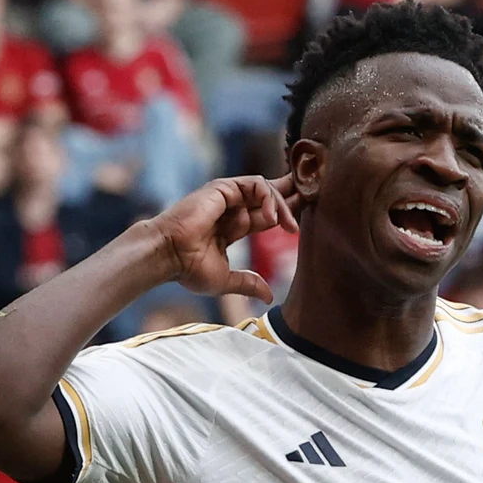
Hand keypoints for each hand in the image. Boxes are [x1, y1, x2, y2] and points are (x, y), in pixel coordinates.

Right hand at [146, 174, 298, 301]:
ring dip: (283, 205)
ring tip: (290, 227)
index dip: (287, 214)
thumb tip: (269, 297)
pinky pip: (255, 184)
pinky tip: (272, 218)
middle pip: (270, 195)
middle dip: (293, 197)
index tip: (305, 219)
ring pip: (266, 189)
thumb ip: (248, 283)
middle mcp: (232, 208)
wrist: (168, 257)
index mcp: (234, 226)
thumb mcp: (226, 279)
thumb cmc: (188, 268)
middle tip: (314, 200)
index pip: (267, 214)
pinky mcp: (223, 188)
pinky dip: (268, 198)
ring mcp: (227, 196)